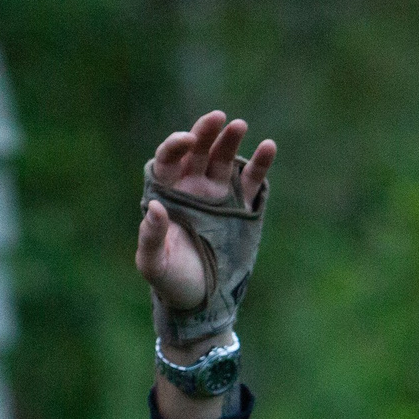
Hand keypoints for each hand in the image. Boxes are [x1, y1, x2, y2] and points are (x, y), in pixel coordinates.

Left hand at [134, 110, 276, 316]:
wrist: (200, 300)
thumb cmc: (171, 281)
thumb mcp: (154, 264)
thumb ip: (150, 237)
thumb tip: (154, 207)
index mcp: (167, 194)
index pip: (168, 160)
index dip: (175, 146)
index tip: (187, 140)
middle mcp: (191, 187)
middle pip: (197, 151)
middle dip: (205, 132)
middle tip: (217, 118)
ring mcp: (218, 194)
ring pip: (223, 158)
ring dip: (230, 141)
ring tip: (240, 126)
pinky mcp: (241, 206)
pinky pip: (251, 179)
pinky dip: (260, 162)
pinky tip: (267, 147)